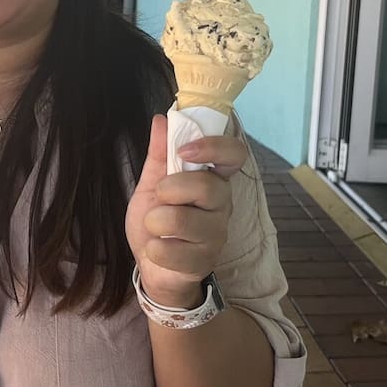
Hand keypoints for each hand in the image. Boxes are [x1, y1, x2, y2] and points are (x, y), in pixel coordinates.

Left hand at [125, 115, 246, 308]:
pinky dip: (154, 248)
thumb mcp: (153, 183)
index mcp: (212, 179)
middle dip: (172, 188)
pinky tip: (157, 249)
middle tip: (160, 195)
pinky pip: (173, 251)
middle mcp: (221, 205)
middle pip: (208, 187)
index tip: (185, 150)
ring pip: (186, 220)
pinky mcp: (203, 262)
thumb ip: (160, 153)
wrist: (152, 266)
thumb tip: (161, 119)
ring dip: (156, 221)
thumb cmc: (157, 221)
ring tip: (154, 227)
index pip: (234, 155)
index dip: (214, 147)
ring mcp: (216, 235)